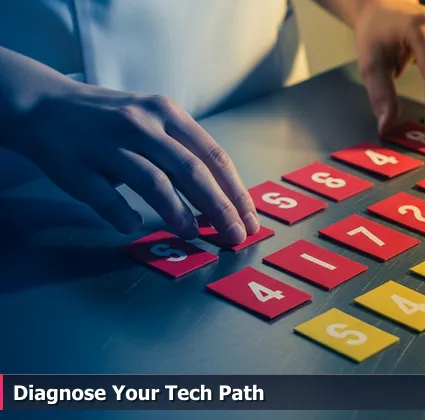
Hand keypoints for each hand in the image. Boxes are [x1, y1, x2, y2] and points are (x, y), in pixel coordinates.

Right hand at [8, 82, 259, 243]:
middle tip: (234, 236)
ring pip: (154, 182)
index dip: (236, 191)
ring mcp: (108, 144)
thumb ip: (184, 152)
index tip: (250, 219)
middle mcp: (141, 124)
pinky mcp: (77, 167)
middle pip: (191, 171)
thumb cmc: (113, 120)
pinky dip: (124, 216)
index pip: (213, 156)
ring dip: (178, 213)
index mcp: (167, 114)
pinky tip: (134, 227)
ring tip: (192, 234)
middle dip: (219, 207)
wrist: (45, 105)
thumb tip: (223, 198)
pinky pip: (107, 198)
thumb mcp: (154, 120)